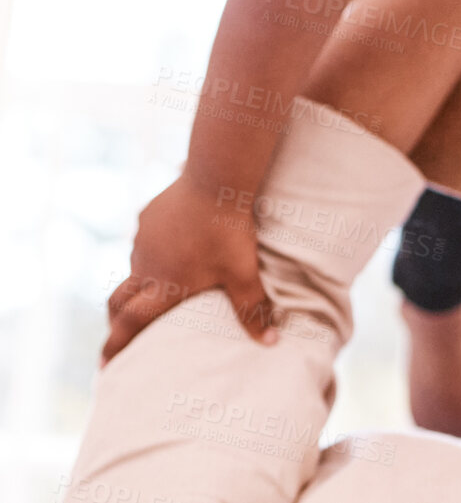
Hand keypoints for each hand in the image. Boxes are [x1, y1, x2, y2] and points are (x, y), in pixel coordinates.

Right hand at [101, 172, 278, 367]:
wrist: (215, 179)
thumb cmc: (229, 230)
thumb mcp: (243, 273)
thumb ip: (252, 308)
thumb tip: (271, 342)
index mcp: (163, 287)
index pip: (130, 324)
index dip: (115, 346)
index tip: (104, 365)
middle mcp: (145, 266)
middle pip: (117, 301)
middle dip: (115, 320)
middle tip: (117, 332)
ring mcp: (142, 240)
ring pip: (132, 267)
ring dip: (136, 282)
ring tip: (150, 286)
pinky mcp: (147, 216)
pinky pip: (144, 238)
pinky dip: (150, 249)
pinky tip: (168, 243)